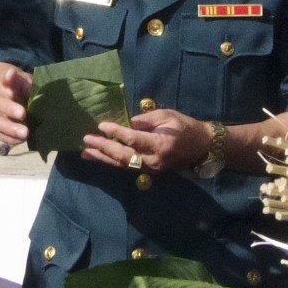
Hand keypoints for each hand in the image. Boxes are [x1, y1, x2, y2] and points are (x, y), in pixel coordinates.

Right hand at [0, 62, 31, 148]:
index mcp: (6, 86)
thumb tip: (40, 93)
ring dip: (11, 128)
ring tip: (25, 133)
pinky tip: (21, 140)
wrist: (1, 98)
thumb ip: (30, 86)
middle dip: (11, 109)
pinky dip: (10, 139)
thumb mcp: (25, 83)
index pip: (6, 80)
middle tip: (23, 113)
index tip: (11, 74)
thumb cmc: (19, 90)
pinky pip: (1, 135)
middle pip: (1, 104)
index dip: (8, 77)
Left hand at [82, 108, 213, 175]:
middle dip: (103, 148)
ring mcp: (151, 169)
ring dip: (103, 158)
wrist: (201, 146)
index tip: (101, 125)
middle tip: (87, 140)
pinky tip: (100, 157)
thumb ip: (144, 121)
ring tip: (86, 152)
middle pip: (123, 156)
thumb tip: (126, 124)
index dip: (115, 132)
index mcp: (159, 144)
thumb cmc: (185, 126)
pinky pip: (128, 166)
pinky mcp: (149, 171)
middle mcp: (153, 160)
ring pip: (122, 164)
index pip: (132, 139)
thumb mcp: (166, 116)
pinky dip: (113, 161)